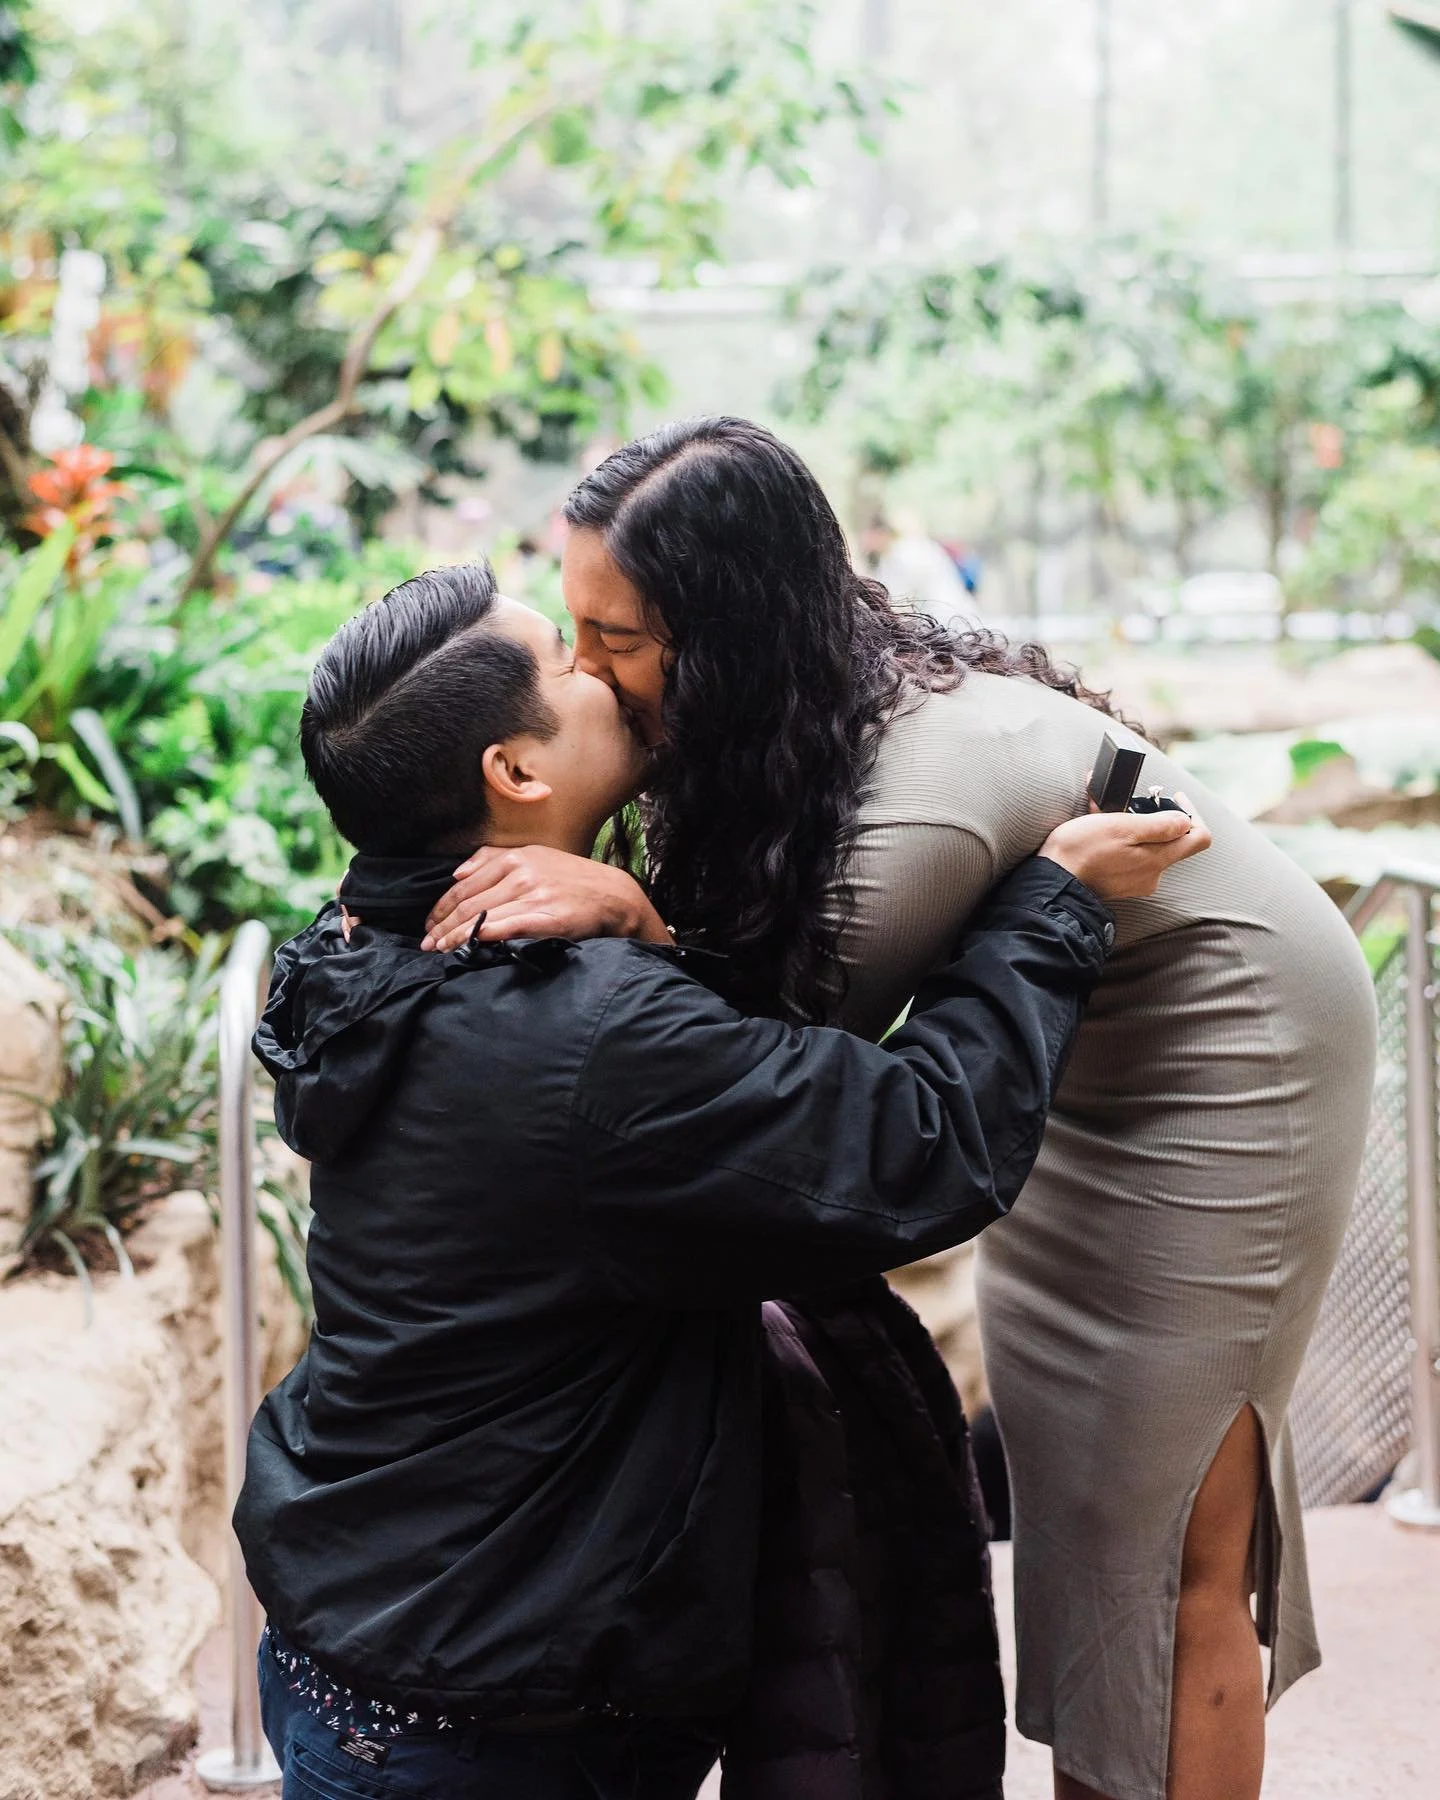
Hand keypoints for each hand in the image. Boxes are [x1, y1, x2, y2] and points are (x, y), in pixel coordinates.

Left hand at [422, 845, 669, 950]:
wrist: (613, 895)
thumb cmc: (572, 879)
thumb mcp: (536, 856)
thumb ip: (493, 859)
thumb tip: (457, 873)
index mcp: (514, 858)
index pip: (464, 885)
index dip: (441, 907)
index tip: (429, 924)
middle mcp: (521, 874)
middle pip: (468, 903)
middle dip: (442, 926)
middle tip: (426, 943)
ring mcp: (533, 895)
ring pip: (480, 917)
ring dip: (454, 937)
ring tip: (439, 950)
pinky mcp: (545, 917)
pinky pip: (504, 928)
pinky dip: (480, 937)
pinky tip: (465, 947)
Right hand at [1038, 795, 1210, 901]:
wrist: (1053, 884)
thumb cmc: (1082, 851)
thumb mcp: (1121, 827)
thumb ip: (1159, 825)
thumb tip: (1186, 821)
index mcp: (1158, 859)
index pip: (1199, 837)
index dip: (1193, 813)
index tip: (1174, 798)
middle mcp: (1153, 874)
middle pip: (1172, 840)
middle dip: (1155, 816)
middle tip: (1131, 802)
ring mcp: (1136, 880)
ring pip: (1146, 845)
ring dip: (1132, 825)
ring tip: (1105, 811)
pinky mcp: (1119, 883)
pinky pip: (1129, 855)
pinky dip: (1119, 838)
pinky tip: (1098, 826)